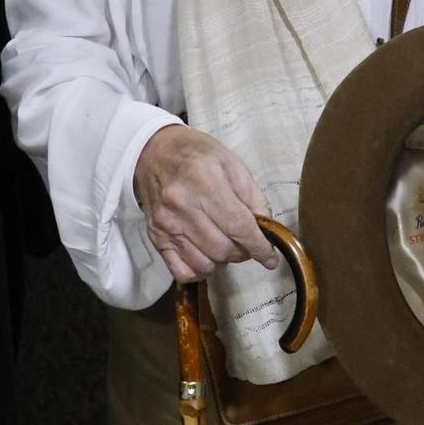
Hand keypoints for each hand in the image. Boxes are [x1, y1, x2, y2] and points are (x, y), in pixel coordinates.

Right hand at [133, 126, 279, 284]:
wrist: (154, 153)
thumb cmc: (196, 155)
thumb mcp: (231, 163)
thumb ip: (252, 196)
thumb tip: (265, 229)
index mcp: (205, 181)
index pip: (238, 225)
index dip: (258, 246)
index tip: (270, 258)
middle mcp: (182, 204)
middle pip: (223, 248)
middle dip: (242, 252)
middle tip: (246, 243)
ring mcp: (166, 224)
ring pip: (205, 264)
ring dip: (223, 261)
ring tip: (225, 244)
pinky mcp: (156, 237)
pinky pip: (182, 271)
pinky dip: (199, 271)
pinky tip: (206, 256)